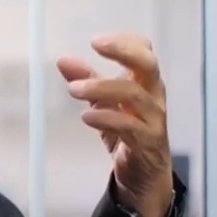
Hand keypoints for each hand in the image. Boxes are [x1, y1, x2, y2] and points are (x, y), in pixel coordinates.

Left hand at [57, 34, 173, 216]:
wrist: (144, 175)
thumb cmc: (127, 132)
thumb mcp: (103, 104)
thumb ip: (86, 81)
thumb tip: (63, 59)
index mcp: (145, 83)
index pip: (145, 52)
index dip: (125, 42)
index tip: (96, 41)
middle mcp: (153, 96)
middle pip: (148, 65)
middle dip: (124, 52)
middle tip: (97, 45)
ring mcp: (153, 119)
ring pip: (135, 94)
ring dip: (101, 88)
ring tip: (73, 89)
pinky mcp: (147, 142)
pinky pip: (130, 126)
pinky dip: (107, 118)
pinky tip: (87, 116)